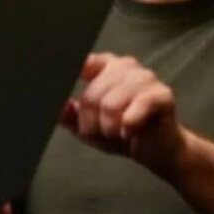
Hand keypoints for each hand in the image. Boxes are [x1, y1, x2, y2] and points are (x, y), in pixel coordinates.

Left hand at [60, 53, 187, 179]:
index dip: (68, 74)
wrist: (156, 150)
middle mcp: (125, 65)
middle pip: (92, 94)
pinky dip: (129, 124)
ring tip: (117, 132)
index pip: (82, 62)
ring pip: (111, 103)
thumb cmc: (120, 132)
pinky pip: (138, 106)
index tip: (54, 84)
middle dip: (91, 122)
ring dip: (109, 127)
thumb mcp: (86, 126)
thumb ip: (67, 114)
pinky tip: (129, 131)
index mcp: (105, 65)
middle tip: (101, 132)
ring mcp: (145, 77)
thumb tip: (51, 104)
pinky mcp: (162, 94)